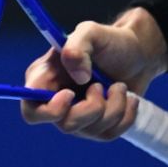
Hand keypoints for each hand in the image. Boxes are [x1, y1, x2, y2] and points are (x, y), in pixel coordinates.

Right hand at [18, 9, 167, 140]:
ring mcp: (78, 118)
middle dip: (91, 108)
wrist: (135, 54)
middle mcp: (57, 103)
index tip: (70, 94)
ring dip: (114, 107)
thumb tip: (79, 77)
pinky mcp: (97, 127)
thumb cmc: (107, 41)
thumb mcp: (91, 32)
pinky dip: (125, 115)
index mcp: (45, 79)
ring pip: (91, 130)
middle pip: (65, 125)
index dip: (50, 110)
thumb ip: (77, 46)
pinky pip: (109, 134)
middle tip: (101, 86)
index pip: (32, 111)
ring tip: (119, 86)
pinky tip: (128, 98)